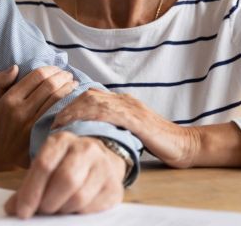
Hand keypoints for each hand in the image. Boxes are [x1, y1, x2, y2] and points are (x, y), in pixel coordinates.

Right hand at [0, 65, 77, 171]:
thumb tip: (15, 67)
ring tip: (73, 83)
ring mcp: (34, 123)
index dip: (50, 69)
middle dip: (62, 76)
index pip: (36, 76)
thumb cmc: (2, 125)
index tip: (56, 69)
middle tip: (67, 74)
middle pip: (49, 85)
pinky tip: (74, 98)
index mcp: (9, 100)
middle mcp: (21, 111)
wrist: (7, 156)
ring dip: (69, 87)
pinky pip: (61, 112)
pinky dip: (70, 102)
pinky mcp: (44, 133)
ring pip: (57, 98)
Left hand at [5, 132, 125, 217]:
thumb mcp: (45, 167)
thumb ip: (28, 186)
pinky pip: (93, 207)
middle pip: (65, 180)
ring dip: (63, 209)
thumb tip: (12, 209)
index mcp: (61, 141)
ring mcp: (103, 166)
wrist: (101, 159)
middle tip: (42, 210)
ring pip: (80, 196)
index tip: (22, 212)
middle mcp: (85, 149)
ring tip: (57, 208)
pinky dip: (78, 213)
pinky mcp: (114, 186)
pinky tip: (73, 208)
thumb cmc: (65, 165)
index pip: (44, 165)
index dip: (31, 192)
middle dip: (49, 202)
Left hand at [52, 90, 198, 167]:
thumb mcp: (131, 131)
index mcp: (123, 102)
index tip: (56, 118)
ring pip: (94, 101)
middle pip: (88, 95)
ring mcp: (131, 108)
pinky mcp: (137, 119)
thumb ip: (113, 127)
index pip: (90, 95)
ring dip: (73, 112)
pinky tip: (80, 125)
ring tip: (60, 125)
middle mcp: (125, 100)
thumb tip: (88, 135)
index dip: (70, 104)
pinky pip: (109, 113)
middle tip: (53, 122)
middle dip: (67, 107)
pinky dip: (91, 117)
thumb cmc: (158, 142)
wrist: (187, 145)